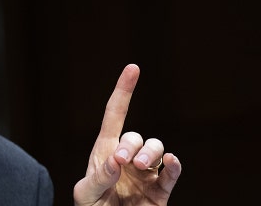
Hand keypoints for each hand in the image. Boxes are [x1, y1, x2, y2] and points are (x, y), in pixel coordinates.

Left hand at [73, 64, 181, 204]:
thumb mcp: (85, 195)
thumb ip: (98, 178)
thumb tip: (117, 161)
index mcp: (106, 152)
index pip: (115, 115)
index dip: (124, 91)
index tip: (133, 68)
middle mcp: (128, 159)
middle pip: (135, 136)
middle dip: (130, 145)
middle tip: (122, 162)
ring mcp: (146, 174)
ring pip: (156, 149)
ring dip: (150, 152)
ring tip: (140, 167)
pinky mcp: (160, 192)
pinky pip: (171, 174)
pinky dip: (174, 166)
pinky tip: (171, 161)